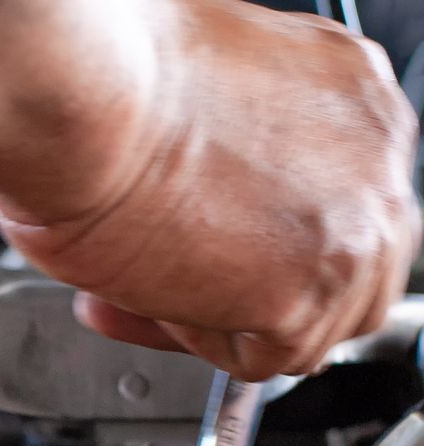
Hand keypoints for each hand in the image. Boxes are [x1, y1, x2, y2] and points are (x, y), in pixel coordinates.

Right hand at [0, 0, 419, 379]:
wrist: (80, 98)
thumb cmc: (108, 82)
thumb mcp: (208, 86)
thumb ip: (242, 146)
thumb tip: (215, 197)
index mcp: (353, 91)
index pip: (334, 203)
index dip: (257, 240)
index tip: (196, 244)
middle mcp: (373, 155)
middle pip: (343, 268)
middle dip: (252, 291)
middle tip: (169, 285)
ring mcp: (352, 226)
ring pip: (307, 322)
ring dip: (218, 319)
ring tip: (140, 287)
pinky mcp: (306, 293)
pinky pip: (259, 354)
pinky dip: (194, 340)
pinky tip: (143, 294)